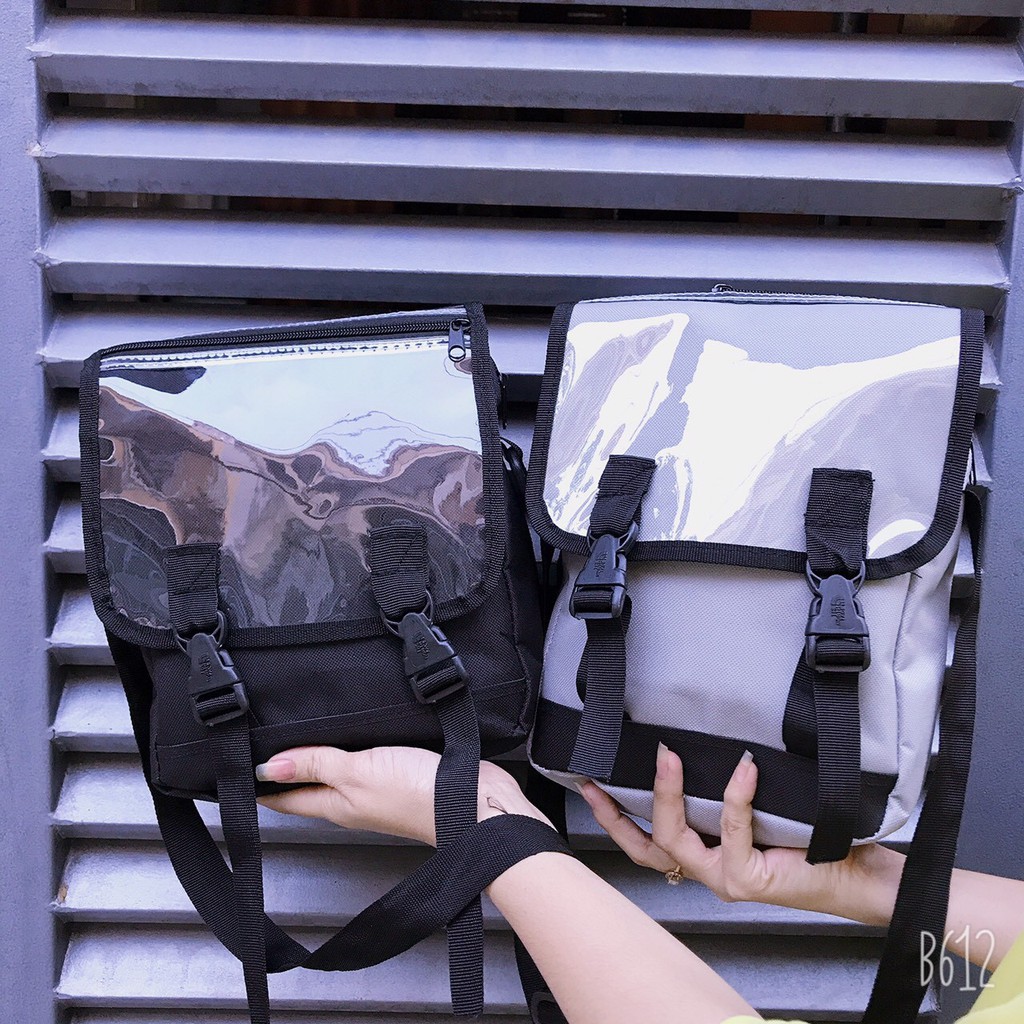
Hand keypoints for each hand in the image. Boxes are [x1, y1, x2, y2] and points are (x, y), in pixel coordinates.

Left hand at [255, 746, 550, 846]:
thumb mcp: (358, 773)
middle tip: (257, 746)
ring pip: (335, 772)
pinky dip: (349, 749)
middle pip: (309, 784)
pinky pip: (364, 761)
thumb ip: (317, 764)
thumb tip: (267, 768)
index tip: (235, 770)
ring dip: (315, 756)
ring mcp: (377, 788)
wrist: (474, 802)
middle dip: (284, 768)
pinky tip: (350, 733)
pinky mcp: (400, 773)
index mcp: (335, 803)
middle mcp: (352, 798)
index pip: (287, 796)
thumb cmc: (416, 794)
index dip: (260, 784)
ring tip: (294, 734)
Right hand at [581, 743, 905, 925]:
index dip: (613, 818)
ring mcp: (724, 879)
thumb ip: (727, 793)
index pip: (646, 843)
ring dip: (668, 795)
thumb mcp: (758, 810)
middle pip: (646, 847)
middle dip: (616, 814)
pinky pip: (731, 829)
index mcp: (706, 856)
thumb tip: (705, 741)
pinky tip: (743, 768)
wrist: (859, 872)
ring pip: (674, 840)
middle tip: (599, 777)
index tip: (589, 784)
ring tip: (669, 757)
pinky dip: (735, 795)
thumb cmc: (814, 840)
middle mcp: (708, 872)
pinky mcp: (748, 880)